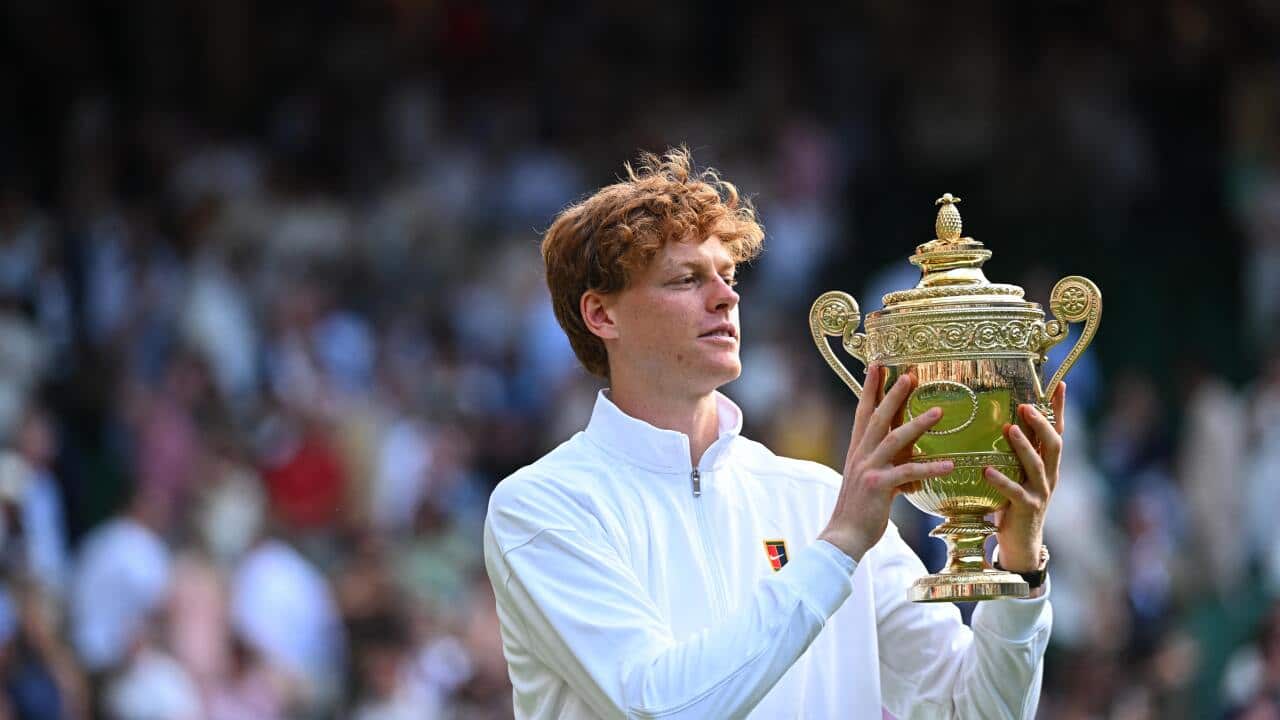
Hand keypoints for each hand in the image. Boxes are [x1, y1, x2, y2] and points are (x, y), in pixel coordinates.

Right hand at [819, 365, 953, 560]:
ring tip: (939, 411)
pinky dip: (930, 468)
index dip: (870, 389)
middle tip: (910, 375)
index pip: (863, 413)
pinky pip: (908, 473)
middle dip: (893, 394)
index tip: (877, 367)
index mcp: (858, 451)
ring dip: (918, 424)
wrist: (844, 536)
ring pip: (894, 439)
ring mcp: (868, 469)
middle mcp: (860, 455)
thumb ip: (889, 467)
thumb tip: (910, 464)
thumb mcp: (873, 482)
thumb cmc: (861, 510)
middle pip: (878, 418)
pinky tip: (950, 465)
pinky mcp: (878, 486)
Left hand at [984, 382, 1066, 572]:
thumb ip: (1014, 454)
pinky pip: (1014, 492)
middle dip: (1042, 423)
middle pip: (1053, 444)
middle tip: (1025, 405)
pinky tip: (986, 470)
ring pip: (1036, 465)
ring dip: (1023, 446)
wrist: (1022, 545)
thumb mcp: (1018, 475)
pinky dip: (1001, 480)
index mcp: (1048, 465)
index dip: (1058, 409)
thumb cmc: (1014, 504)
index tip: (1058, 384)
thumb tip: (999, 422)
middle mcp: (1049, 476)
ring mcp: (1039, 493)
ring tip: (1009, 428)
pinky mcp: (1026, 509)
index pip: (1057, 432)